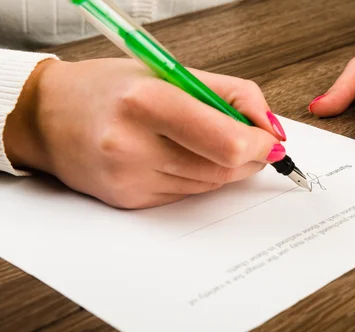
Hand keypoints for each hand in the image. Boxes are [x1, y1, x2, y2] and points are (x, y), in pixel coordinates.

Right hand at [4, 58, 286, 208]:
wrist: (48, 118)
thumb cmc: (109, 88)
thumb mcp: (169, 72)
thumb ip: (230, 94)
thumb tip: (270, 126)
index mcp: (146, 101)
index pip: (228, 141)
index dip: (261, 143)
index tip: (270, 137)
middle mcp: (133, 145)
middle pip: (224, 168)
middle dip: (250, 155)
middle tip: (252, 140)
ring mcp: (130, 179)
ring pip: (210, 184)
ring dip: (225, 166)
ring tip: (207, 140)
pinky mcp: (130, 201)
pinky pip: (187, 194)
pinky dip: (198, 177)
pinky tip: (179, 156)